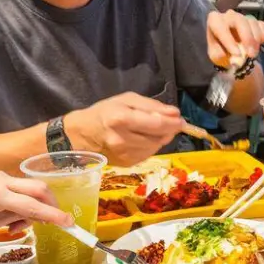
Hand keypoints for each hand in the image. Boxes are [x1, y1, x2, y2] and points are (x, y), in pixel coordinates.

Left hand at [0, 172, 71, 232]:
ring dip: (34, 206)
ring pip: (29, 188)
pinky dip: (23, 202)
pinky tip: (11, 217)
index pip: (33, 206)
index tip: (69, 224)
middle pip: (39, 188)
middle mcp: (1, 180)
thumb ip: (9, 218)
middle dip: (51, 204)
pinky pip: (18, 188)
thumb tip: (28, 218)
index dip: (54, 216)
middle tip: (51, 222)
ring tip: (17, 226)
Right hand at [65, 93, 185, 166]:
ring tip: (151, 129)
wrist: (82, 134)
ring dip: (160, 138)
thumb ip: (151, 106)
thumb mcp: (126, 100)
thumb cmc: (104, 112)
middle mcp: (123, 139)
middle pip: (158, 137)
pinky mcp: (127, 164)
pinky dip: (151, 146)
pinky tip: (142, 139)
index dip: (173, 123)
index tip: (181, 119)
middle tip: (170, 122)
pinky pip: (148, 154)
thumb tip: (175, 113)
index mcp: (121, 119)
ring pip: (156, 147)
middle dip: (168, 130)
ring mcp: (124, 154)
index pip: (157, 124)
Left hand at [205, 10, 263, 68]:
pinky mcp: (255, 22)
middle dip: (247, 38)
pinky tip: (260, 44)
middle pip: (240, 21)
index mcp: (214, 20)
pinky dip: (263, 35)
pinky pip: (262, 25)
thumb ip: (221, 55)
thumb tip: (233, 56)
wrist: (230, 52)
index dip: (229, 40)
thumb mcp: (216, 56)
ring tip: (253, 54)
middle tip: (250, 54)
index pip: (220, 27)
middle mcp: (229, 15)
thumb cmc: (220, 51)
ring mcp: (243, 17)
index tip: (237, 54)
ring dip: (255, 40)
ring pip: (252, 23)